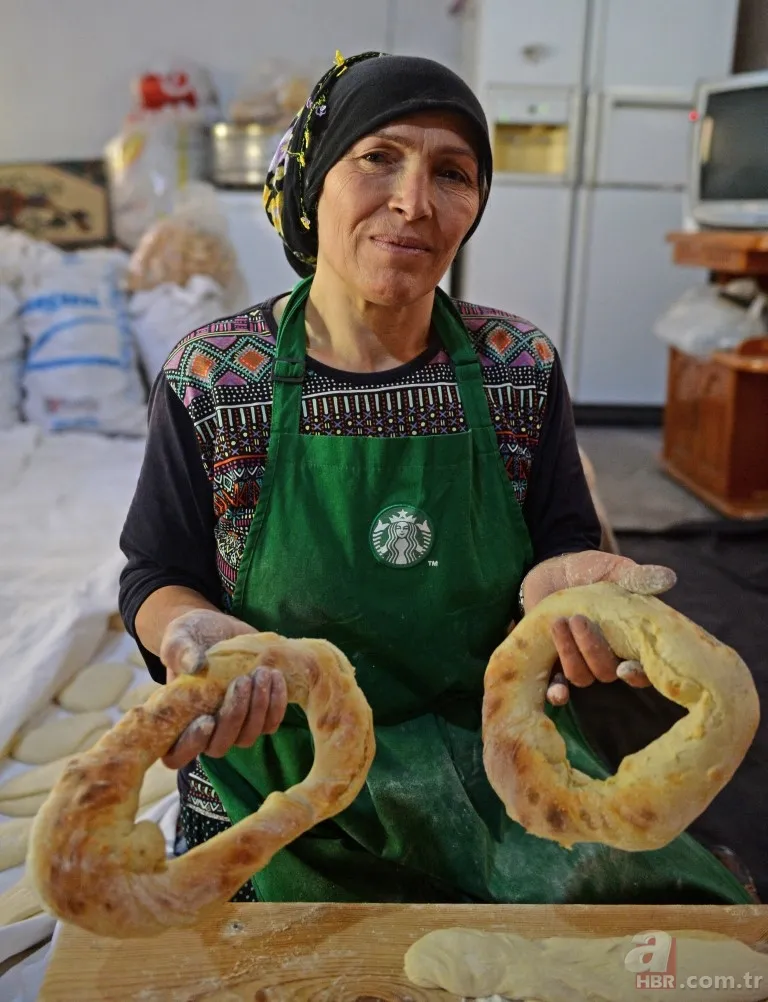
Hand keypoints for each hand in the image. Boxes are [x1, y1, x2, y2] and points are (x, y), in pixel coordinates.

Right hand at [160, 609, 287, 768]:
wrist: (218, 629)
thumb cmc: (190, 636)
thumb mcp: (179, 637)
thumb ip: (180, 652)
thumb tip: (195, 666)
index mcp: (176, 720)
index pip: (176, 754)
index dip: (192, 744)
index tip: (207, 720)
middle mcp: (205, 730)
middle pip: (219, 746)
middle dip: (234, 717)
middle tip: (242, 681)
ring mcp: (233, 726)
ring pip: (248, 736)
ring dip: (259, 708)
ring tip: (262, 674)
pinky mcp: (256, 715)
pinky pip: (270, 723)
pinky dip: (277, 704)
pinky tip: (276, 677)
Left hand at [519, 551, 675, 706]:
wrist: (553, 569)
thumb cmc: (590, 570)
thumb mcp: (612, 570)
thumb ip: (636, 577)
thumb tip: (668, 578)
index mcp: (629, 638)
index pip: (642, 667)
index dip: (637, 674)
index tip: (625, 668)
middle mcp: (608, 655)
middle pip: (606, 672)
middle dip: (592, 650)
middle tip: (578, 620)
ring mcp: (582, 660)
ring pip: (581, 676)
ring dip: (570, 655)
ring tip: (558, 623)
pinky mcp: (556, 662)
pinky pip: (559, 688)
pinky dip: (557, 692)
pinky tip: (556, 691)